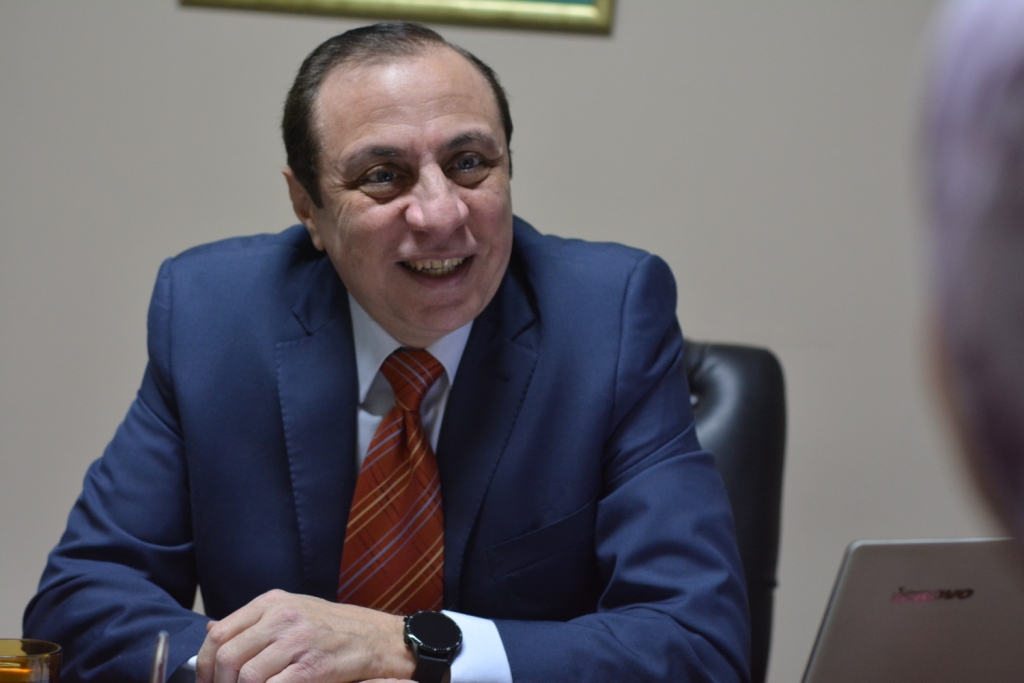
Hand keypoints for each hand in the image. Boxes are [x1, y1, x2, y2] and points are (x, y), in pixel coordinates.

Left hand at [195, 589, 414, 682]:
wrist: (377, 639)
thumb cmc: (332, 628)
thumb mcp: (292, 609)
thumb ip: (253, 620)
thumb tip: (210, 630)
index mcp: (272, 602)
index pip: (218, 634)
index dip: (204, 665)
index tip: (208, 682)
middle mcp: (282, 617)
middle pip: (226, 656)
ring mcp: (297, 641)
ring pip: (246, 675)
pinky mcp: (312, 667)